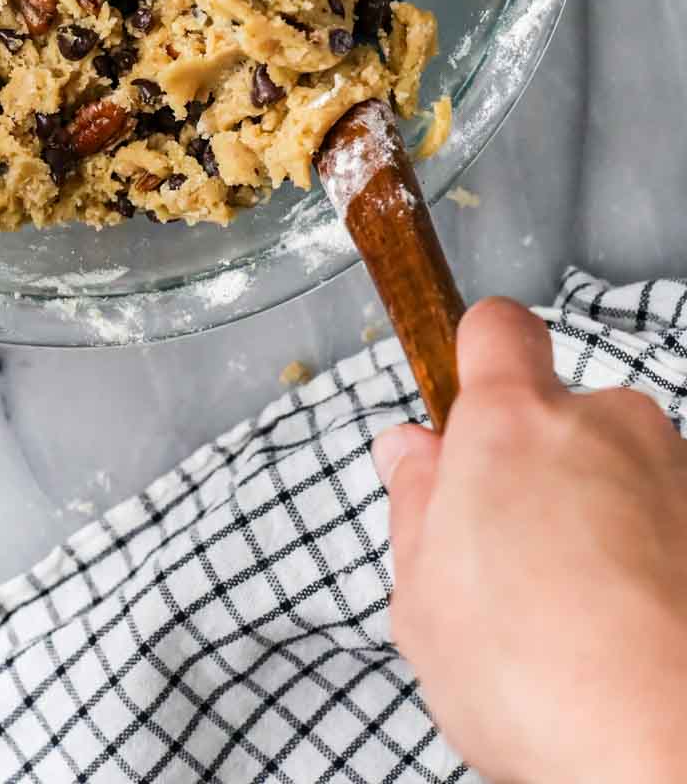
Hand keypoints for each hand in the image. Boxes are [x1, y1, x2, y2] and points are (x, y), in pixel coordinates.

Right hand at [374, 298, 686, 783]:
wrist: (669, 755)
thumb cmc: (538, 682)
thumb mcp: (422, 602)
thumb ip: (414, 506)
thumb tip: (410, 452)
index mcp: (512, 423)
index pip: (497, 329)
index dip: (479, 360)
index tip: (468, 413)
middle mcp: (606, 423)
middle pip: (563, 416)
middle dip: (542, 470)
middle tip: (515, 561)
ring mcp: (679, 471)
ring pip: (626, 474)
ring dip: (606, 520)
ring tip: (584, 621)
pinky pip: (676, 522)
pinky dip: (660, 563)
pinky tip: (638, 637)